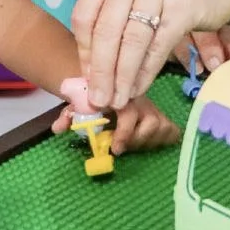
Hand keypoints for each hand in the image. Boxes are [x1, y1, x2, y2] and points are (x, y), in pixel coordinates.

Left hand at [51, 96, 181, 153]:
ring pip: (161, 126)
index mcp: (120, 96)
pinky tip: (152, 142)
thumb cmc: (93, 97)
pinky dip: (166, 137)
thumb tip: (58, 129)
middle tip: (120, 149)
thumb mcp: (78, 104)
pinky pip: (171, 129)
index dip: (124, 133)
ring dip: (147, 141)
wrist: (107, 81)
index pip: (128, 113)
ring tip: (132, 145)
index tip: (114, 149)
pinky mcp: (160, 116)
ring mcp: (152, 108)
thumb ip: (68, 115)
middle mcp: (140, 100)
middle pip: (150, 123)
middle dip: (135, 140)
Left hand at [71, 0, 229, 109]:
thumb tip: (91, 76)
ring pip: (132, 40)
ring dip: (123, 77)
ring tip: (119, 99)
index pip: (85, 14)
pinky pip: (158, 45)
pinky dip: (146, 72)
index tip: (87, 78)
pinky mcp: (181, 5)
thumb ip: (112, 28)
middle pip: (106, 29)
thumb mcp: (134, 2)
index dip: (84, 50)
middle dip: (101, 71)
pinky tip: (140, 88)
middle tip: (99, 99)